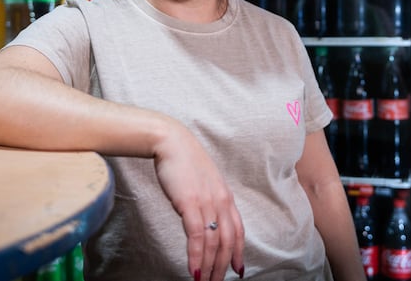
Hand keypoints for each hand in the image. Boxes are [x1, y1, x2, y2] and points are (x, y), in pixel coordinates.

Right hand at [153, 122, 244, 279]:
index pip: (238, 231)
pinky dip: (196, 257)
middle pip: (228, 242)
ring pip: (214, 243)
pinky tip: (194, 270)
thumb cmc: (184, 162)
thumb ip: (208, 200)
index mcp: (226, 197)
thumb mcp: (203, 182)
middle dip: (223, 267)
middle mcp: (221, 202)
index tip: (238, 270)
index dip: (239, 252)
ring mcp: (207, 203)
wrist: (171, 142)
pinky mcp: (190, 204)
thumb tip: (205, 219)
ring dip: (209, 268)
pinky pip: (197, 237)